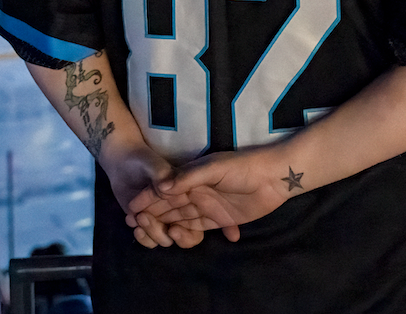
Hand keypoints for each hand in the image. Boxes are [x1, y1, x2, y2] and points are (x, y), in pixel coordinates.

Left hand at [102, 142, 203, 248]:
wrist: (123, 164)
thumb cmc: (143, 160)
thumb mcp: (154, 165)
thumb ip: (163, 174)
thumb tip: (165, 187)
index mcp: (191, 195)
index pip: (200, 221)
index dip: (188, 232)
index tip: (173, 229)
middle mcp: (182, 209)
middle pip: (184, 235)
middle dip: (166, 233)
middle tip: (146, 218)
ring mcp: (166, 218)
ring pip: (167, 238)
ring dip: (152, 232)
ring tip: (138, 218)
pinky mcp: (150, 223)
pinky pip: (152, 239)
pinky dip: (143, 236)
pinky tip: (134, 225)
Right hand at [128, 148, 290, 242]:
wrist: (275, 178)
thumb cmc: (245, 167)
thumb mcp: (215, 168)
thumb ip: (188, 178)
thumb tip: (160, 186)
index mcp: (192, 176)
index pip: (165, 189)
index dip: (148, 198)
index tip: (130, 208)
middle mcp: (197, 191)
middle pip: (169, 205)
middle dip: (152, 214)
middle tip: (135, 226)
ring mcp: (208, 206)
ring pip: (181, 218)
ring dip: (167, 225)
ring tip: (153, 235)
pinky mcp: (220, 219)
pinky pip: (198, 228)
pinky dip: (187, 234)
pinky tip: (175, 237)